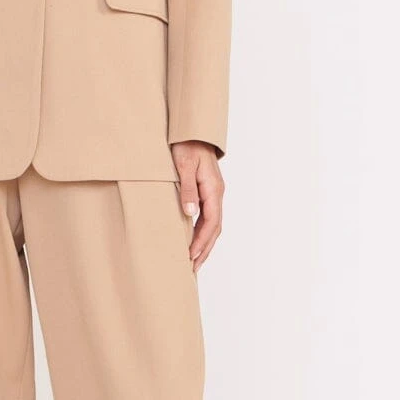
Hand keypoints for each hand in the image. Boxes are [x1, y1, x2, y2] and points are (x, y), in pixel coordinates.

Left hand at [171, 140, 223, 270]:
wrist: (192, 130)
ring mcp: (213, 193)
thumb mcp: (183, 166)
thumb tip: (190, 213)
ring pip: (212, 225)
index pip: (210, 223)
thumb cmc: (186, 145)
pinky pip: (208, 218)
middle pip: (214, 229)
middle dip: (204, 250)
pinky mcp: (207, 192)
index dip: (201, 242)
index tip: (190, 257)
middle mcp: (216, 194)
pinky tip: (193, 241)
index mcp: (213, 190)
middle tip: (192, 269)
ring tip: (194, 263)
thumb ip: (187, 189)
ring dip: (204, 245)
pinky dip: (201, 233)